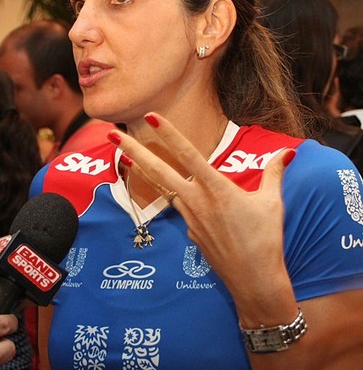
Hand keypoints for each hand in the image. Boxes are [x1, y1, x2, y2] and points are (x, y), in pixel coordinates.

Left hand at [110, 113, 296, 320]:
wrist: (254, 281)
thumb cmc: (266, 241)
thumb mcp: (273, 203)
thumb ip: (274, 174)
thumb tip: (288, 153)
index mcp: (217, 189)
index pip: (189, 154)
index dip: (169, 134)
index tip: (150, 117)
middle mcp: (197, 201)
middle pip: (158, 170)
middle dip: (133, 150)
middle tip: (111, 135)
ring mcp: (189, 217)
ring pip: (163, 187)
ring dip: (143, 170)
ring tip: (125, 155)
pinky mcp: (189, 231)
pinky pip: (180, 207)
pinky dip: (174, 195)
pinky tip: (183, 194)